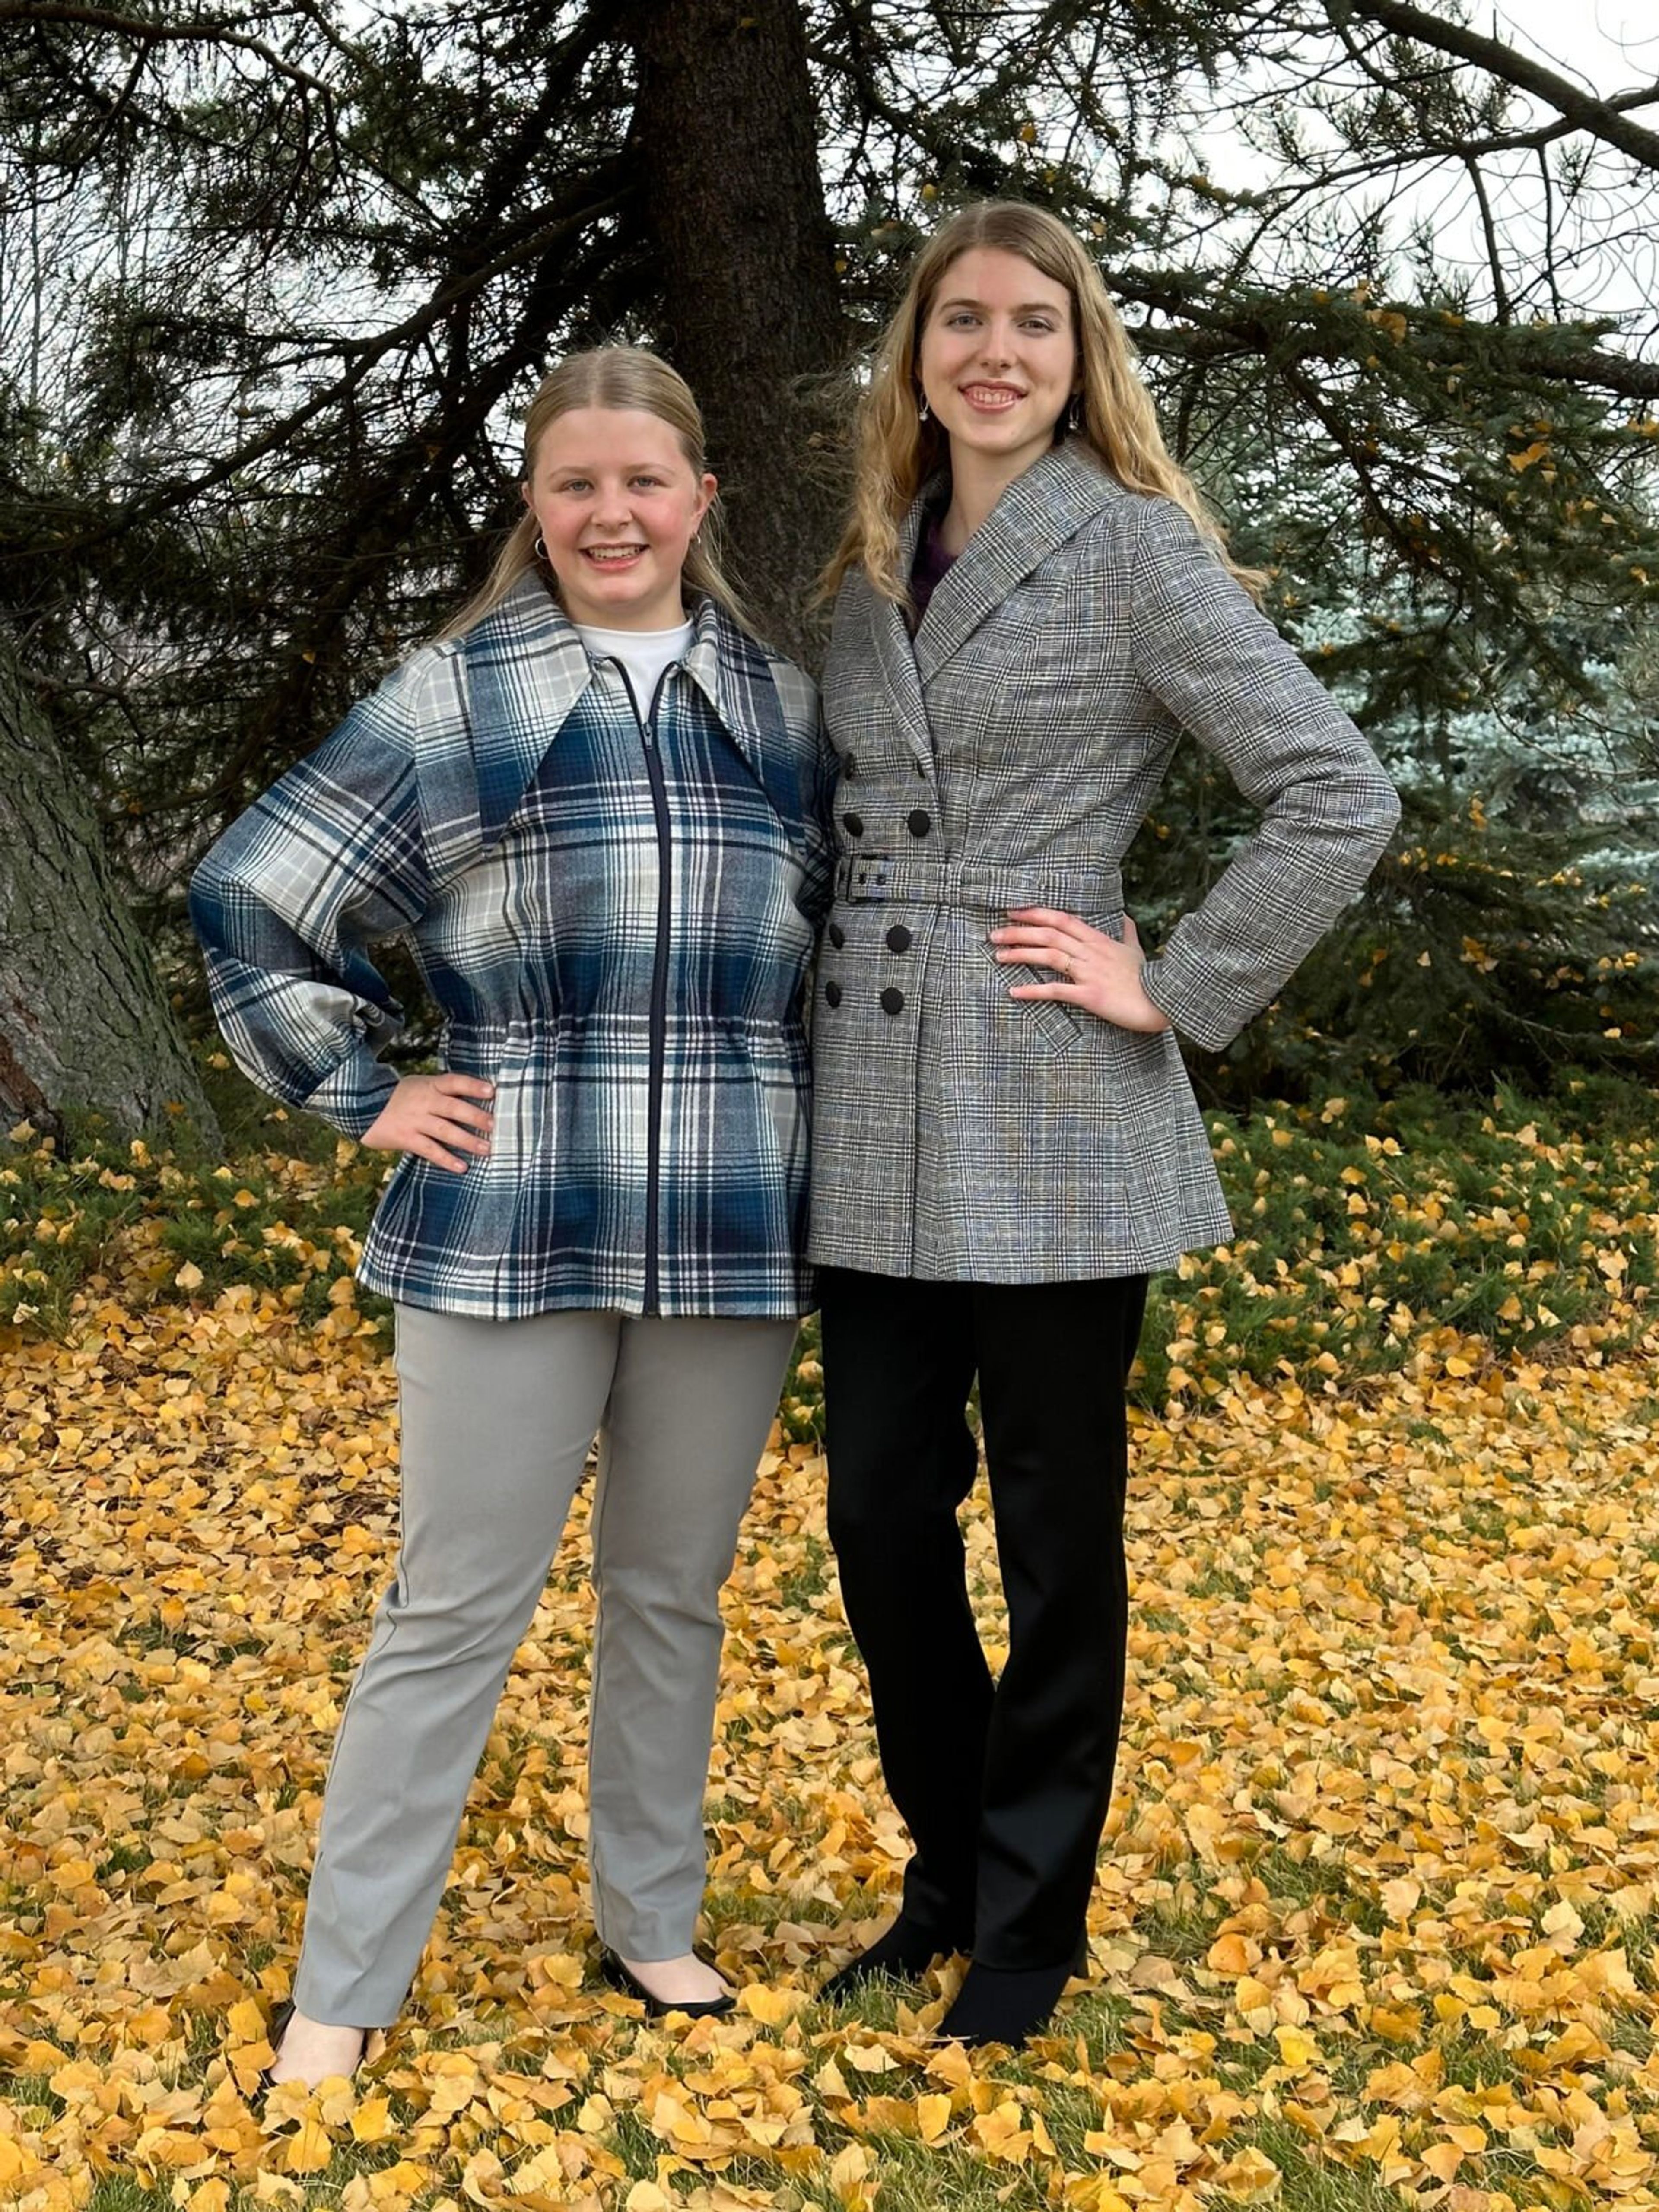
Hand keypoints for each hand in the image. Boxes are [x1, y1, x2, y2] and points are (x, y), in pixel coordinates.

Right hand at [362, 1072, 494, 1171]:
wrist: (362, 1107)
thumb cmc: (401, 1098)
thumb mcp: (420, 1086)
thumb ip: (443, 1092)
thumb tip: (477, 1100)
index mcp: (430, 1085)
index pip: (454, 1082)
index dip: (473, 1086)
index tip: (492, 1091)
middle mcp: (424, 1101)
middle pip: (453, 1107)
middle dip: (475, 1117)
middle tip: (494, 1125)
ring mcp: (415, 1120)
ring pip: (444, 1130)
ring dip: (467, 1140)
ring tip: (486, 1149)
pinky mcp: (406, 1138)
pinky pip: (429, 1149)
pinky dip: (446, 1159)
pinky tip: (461, 1167)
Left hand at [990, 908, 1170, 1033]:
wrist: (1163, 999)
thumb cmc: (1147, 977)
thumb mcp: (1136, 949)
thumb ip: (1126, 931)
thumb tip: (1124, 916)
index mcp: (1098, 940)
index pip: (1062, 919)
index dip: (1035, 912)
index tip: (1013, 911)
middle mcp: (1091, 952)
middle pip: (1049, 934)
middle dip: (1019, 931)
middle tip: (994, 933)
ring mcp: (1089, 973)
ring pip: (1049, 955)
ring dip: (1021, 953)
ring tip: (998, 955)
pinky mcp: (1090, 996)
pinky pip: (1056, 991)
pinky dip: (1033, 991)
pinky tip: (1014, 992)